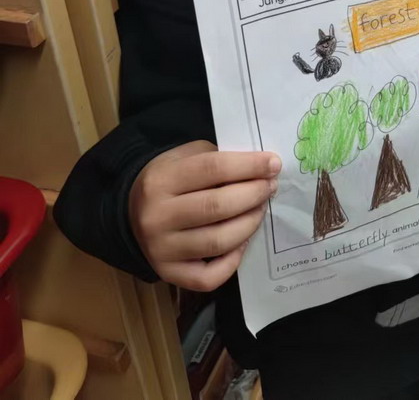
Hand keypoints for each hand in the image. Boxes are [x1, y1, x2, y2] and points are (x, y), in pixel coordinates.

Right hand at [130, 141, 280, 290]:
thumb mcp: (185, 156)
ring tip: (260, 209)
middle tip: (270, 187)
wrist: (130, 211)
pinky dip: (232, 261)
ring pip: (218, 242)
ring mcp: (161, 250)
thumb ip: (218, 158)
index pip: (213, 169)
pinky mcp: (168, 274)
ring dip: (249, 224)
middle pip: (218, 206)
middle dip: (253, 194)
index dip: (249, 166)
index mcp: (161, 180)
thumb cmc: (168, 178)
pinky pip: (209, 277)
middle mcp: (158, 217)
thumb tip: (260, 168)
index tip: (274, 164)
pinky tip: (242, 242)